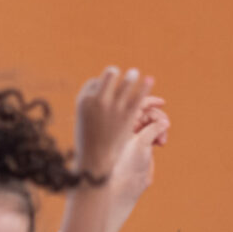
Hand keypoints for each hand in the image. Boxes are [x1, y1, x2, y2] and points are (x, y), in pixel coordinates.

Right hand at [74, 68, 155, 182]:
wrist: (95, 159)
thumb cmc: (87, 140)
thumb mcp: (83, 119)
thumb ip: (91, 105)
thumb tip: (98, 89)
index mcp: (84, 99)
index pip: (94, 82)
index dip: (99, 84)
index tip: (103, 88)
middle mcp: (99, 99)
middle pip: (109, 77)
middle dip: (113, 73)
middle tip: (117, 72)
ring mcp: (114, 107)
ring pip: (126, 84)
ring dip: (131, 77)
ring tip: (134, 73)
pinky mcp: (128, 115)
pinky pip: (139, 97)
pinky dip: (145, 87)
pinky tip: (150, 80)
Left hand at [108, 96, 170, 207]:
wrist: (123, 185)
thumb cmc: (126, 163)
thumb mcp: (141, 143)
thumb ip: (153, 129)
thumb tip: (165, 121)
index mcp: (120, 123)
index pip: (135, 105)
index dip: (149, 101)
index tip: (162, 102)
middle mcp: (127, 128)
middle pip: (147, 113)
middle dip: (158, 118)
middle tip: (165, 127)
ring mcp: (135, 136)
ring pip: (153, 123)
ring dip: (161, 128)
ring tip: (162, 140)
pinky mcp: (143, 144)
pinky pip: (154, 132)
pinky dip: (160, 134)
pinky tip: (161, 142)